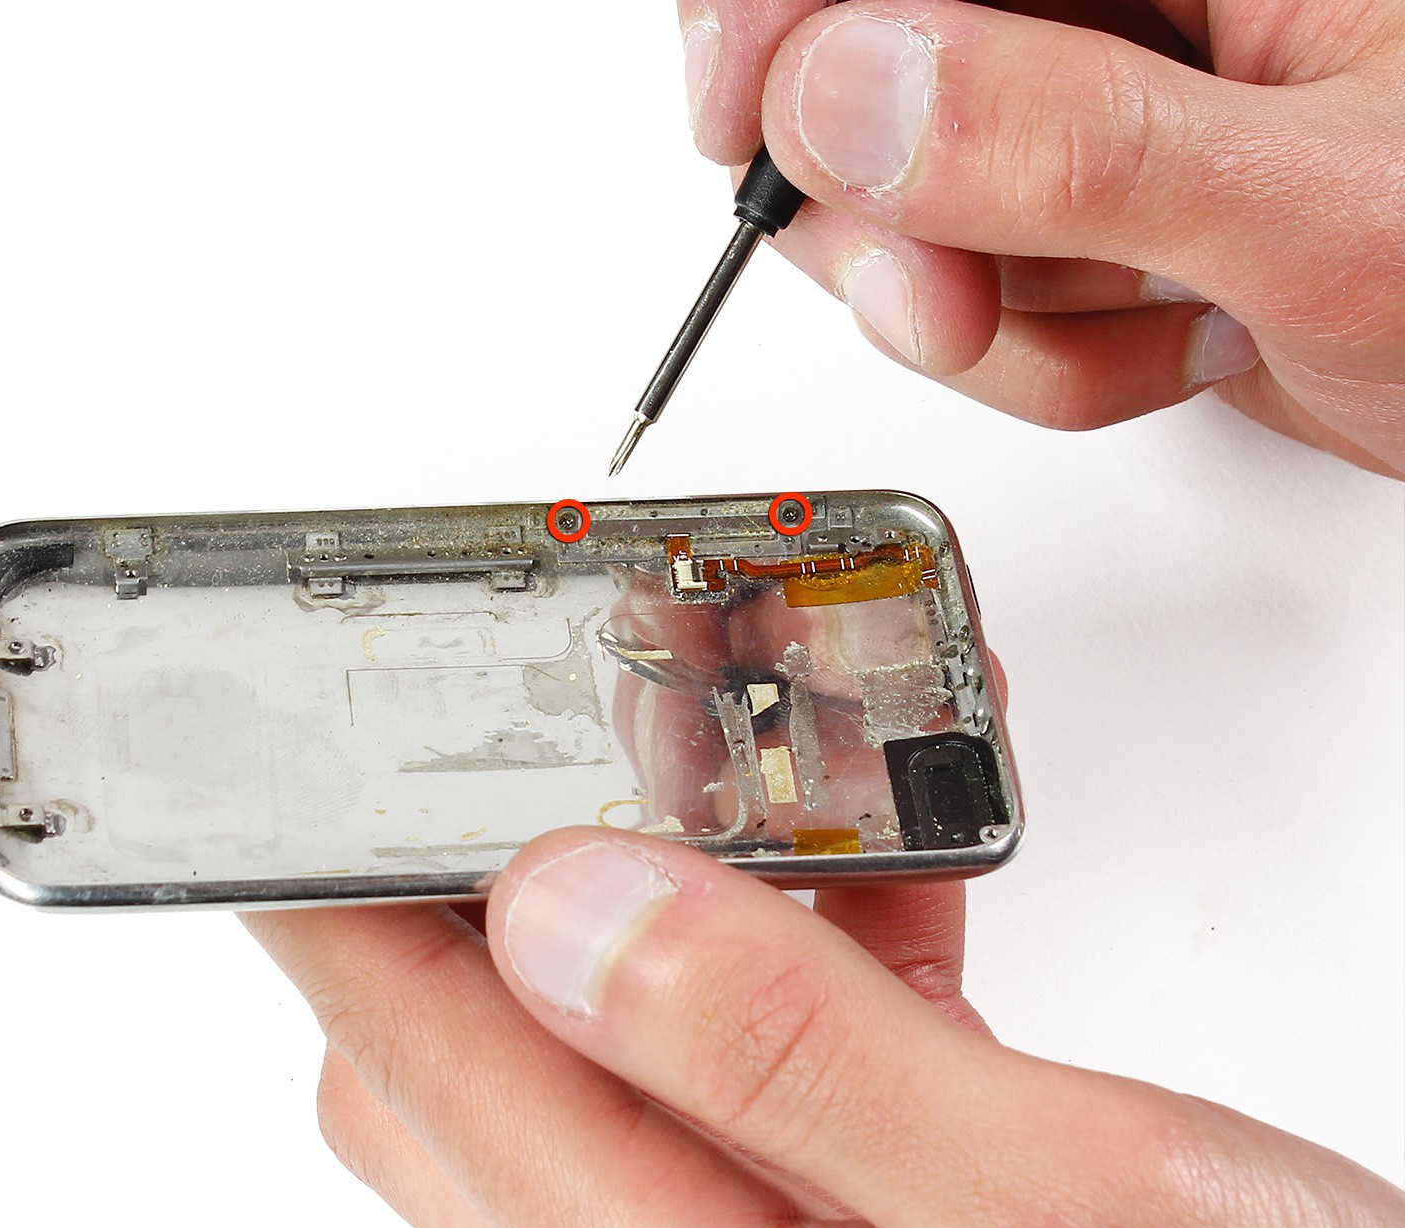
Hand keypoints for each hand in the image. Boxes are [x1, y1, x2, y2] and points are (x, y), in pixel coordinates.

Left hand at [246, 843, 1404, 1227]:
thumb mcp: (1058, 1209)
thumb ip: (790, 1054)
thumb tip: (567, 906)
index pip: (419, 1060)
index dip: (321, 894)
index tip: (273, 763)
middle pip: (458, 1063)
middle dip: (436, 886)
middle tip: (469, 738)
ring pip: (597, 1048)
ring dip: (626, 893)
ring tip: (690, 763)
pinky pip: (742, 1060)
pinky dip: (775, 938)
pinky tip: (863, 862)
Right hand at [677, 0, 1404, 476]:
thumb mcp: (1329, 209)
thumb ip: (1079, 144)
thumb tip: (849, 88)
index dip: (784, 10)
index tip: (741, 120)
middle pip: (871, 54)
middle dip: (894, 207)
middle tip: (958, 293)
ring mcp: (1115, 102)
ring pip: (910, 187)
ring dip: (989, 307)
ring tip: (1146, 327)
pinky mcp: (1104, 205)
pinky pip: (978, 274)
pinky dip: (1048, 350)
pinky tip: (1182, 342)